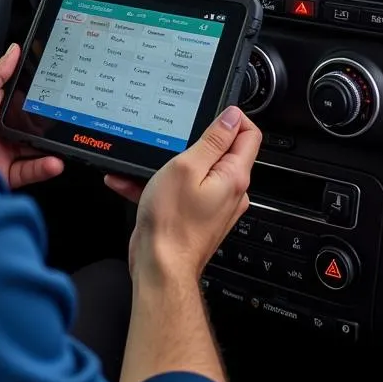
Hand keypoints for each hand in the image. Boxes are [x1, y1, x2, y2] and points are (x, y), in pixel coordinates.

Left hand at [0, 44, 63, 189]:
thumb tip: (13, 50)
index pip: (20, 93)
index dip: (38, 89)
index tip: (58, 84)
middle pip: (32, 120)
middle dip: (50, 118)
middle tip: (66, 114)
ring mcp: (3, 150)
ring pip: (35, 145)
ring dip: (51, 143)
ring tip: (66, 139)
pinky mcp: (6, 172)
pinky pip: (31, 168)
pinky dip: (45, 166)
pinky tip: (54, 161)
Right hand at [105, 106, 260, 283]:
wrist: (159, 267)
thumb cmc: (171, 222)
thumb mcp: (187, 167)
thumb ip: (212, 140)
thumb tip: (232, 117)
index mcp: (234, 177)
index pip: (250, 135)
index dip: (232, 118)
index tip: (209, 114)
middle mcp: (231, 192)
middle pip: (222, 151)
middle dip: (193, 141)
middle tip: (170, 140)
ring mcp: (215, 205)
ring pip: (196, 171)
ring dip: (168, 164)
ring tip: (143, 166)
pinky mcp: (197, 216)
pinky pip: (181, 190)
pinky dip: (159, 184)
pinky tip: (132, 183)